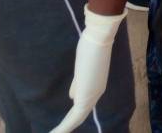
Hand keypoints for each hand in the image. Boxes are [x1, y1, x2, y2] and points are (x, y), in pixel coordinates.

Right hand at [49, 7, 125, 132]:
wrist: (98, 37)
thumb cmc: (91, 45)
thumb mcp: (82, 67)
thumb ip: (78, 83)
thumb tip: (72, 96)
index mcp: (96, 86)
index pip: (83, 106)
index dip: (73, 116)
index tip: (63, 124)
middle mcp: (96, 93)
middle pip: (80, 116)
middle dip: (68, 126)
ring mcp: (92, 96)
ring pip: (76, 119)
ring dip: (64, 129)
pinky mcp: (86, 96)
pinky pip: (73, 118)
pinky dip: (63, 127)